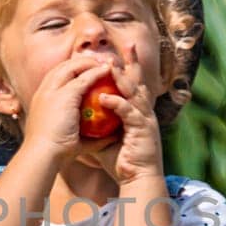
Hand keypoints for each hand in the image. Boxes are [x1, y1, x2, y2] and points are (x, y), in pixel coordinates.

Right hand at [17, 54, 129, 164]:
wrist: (43, 155)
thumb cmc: (56, 153)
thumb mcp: (73, 140)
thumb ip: (91, 136)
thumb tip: (111, 136)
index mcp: (42, 100)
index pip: (56, 78)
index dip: (71, 73)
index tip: (87, 75)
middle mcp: (45, 91)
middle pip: (62, 67)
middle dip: (80, 62)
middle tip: (98, 64)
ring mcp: (52, 91)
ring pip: (72, 66)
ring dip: (89, 63)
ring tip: (105, 64)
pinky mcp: (64, 95)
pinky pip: (84, 78)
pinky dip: (96, 72)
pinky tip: (108, 71)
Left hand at [76, 44, 164, 185]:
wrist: (138, 180)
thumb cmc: (121, 161)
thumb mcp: (106, 139)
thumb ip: (97, 125)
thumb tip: (80, 118)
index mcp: (138, 112)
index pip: (133, 85)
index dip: (128, 68)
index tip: (119, 52)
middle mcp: (145, 113)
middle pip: (139, 82)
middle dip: (134, 63)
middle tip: (129, 45)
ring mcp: (146, 120)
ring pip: (136, 93)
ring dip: (123, 79)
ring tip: (111, 66)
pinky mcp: (143, 131)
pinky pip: (129, 113)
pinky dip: (117, 104)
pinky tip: (104, 97)